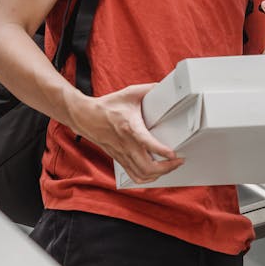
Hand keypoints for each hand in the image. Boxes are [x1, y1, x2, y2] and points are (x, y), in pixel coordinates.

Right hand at [68, 83, 184, 184]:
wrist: (86, 117)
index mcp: (129, 127)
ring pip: (142, 174)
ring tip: (170, 167)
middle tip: (178, 161)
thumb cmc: (107, 106)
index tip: (173, 153)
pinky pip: (134, 176)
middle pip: (147, 167)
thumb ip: (148, 90)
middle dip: (166, 168)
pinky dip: (147, 178)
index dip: (160, 150)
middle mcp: (126, 144)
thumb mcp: (129, 93)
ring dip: (159, 175)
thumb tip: (163, 87)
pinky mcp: (119, 159)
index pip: (146, 142)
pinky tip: (155, 173)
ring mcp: (122, 154)